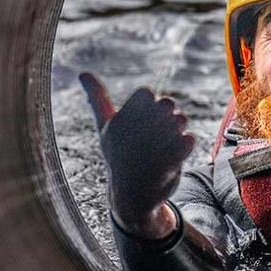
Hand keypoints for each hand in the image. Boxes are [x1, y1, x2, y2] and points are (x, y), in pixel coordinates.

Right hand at [79, 72, 194, 238]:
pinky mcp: (170, 164)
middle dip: (167, 115)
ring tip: (167, 145)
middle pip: (167, 103)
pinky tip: (177, 152)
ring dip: (178, 129)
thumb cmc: (119, 157)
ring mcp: (151, 149)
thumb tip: (82, 72)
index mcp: (118, 123)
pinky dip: (187, 143)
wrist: (132, 197)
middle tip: (159, 135)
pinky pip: (188, 138)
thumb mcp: (106, 128)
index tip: (144, 122)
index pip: (146, 93)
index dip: (150, 105)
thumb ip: (97, 99)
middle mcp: (132, 134)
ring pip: (180, 119)